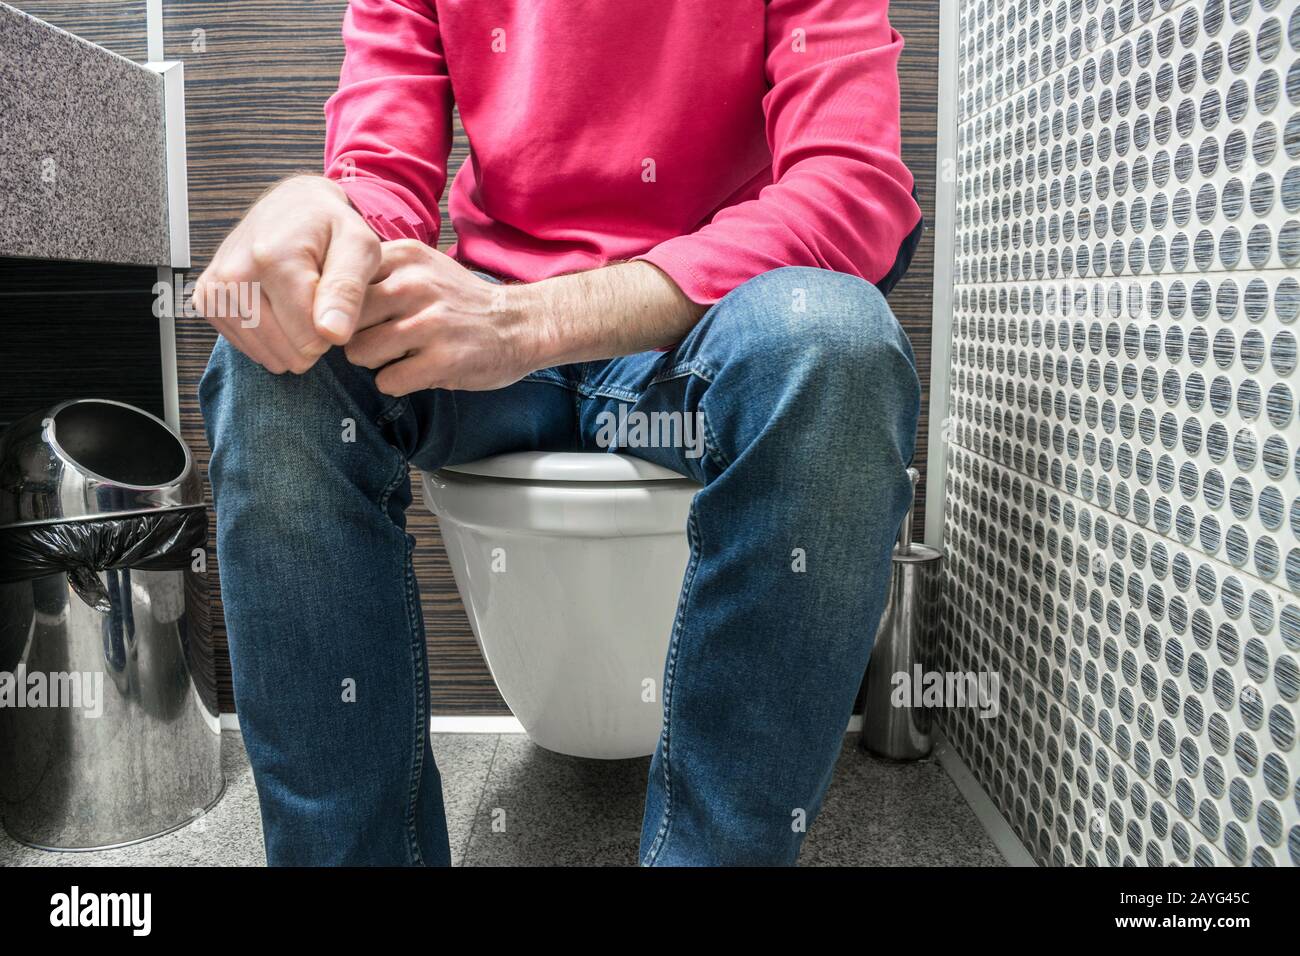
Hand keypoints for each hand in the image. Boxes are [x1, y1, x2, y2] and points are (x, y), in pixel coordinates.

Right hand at [192, 176, 379, 373]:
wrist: (291, 207)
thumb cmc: (332, 229)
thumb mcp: (359, 248)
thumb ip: (348, 291)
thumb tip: (333, 334)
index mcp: (273, 259)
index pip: (309, 339)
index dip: (333, 330)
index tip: (335, 302)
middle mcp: (234, 274)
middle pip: (287, 351)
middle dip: (313, 338)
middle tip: (320, 302)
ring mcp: (214, 288)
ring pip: (267, 355)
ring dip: (292, 341)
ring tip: (301, 303)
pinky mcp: (206, 300)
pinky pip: (247, 348)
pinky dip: (269, 339)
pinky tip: (280, 310)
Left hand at [345, 240, 537, 394]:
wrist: (520, 324)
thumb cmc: (460, 302)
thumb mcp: (422, 266)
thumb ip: (377, 273)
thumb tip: (318, 298)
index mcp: (406, 256)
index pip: (338, 282)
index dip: (338, 306)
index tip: (358, 317)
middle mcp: (415, 285)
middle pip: (343, 320)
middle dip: (353, 336)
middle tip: (378, 340)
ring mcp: (430, 324)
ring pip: (360, 353)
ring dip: (374, 362)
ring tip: (398, 356)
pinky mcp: (443, 361)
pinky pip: (388, 381)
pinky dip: (396, 383)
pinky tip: (417, 371)